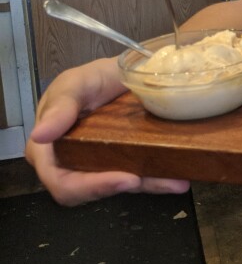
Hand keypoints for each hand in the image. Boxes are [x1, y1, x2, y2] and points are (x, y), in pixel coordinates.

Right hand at [26, 57, 189, 205]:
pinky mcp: (126, 162)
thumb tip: (40, 135)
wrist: (122, 73)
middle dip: (121, 188)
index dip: (91, 187)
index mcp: (50, 151)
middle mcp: (73, 163)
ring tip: (176, 182)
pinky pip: (141, 176)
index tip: (124, 179)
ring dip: (149, 186)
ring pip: (122, 186)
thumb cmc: (90, 79)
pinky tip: (178, 179)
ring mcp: (102, 164)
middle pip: (92, 190)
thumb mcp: (73, 84)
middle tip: (147, 180)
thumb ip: (58, 107)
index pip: (62, 182)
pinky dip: (160, 179)